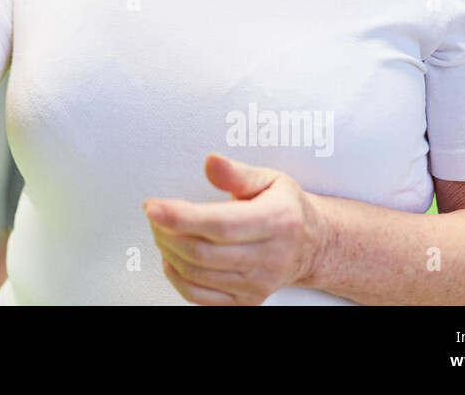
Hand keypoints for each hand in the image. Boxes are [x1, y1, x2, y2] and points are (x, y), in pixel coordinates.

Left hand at [144, 154, 326, 305]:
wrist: (312, 246)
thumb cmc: (287, 208)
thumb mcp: (270, 179)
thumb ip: (237, 172)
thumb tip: (212, 162)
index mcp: (278, 222)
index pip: (220, 225)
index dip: (181, 217)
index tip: (153, 206)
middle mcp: (270, 258)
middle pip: (203, 252)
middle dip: (167, 232)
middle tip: (155, 213)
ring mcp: (258, 285)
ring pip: (197, 274)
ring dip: (168, 250)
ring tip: (162, 229)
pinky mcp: (246, 301)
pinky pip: (199, 296)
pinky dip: (177, 276)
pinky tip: (172, 256)